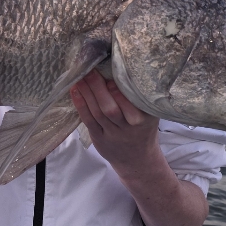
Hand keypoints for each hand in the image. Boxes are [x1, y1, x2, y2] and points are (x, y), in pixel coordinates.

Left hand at [70, 69, 207, 225]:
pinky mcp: (100, 139)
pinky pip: (88, 121)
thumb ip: (139, 95)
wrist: (138, 161)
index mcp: (145, 119)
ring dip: (87, 93)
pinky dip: (80, 105)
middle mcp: (129, 128)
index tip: (110, 71)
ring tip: (79, 75)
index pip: (131, 102)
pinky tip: (75, 90)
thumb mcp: (150, 113)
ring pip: (98, 113)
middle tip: (90, 68)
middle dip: (98, 88)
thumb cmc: (143, 129)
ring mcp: (113, 135)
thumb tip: (125, 64)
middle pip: (111, 108)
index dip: (118, 88)